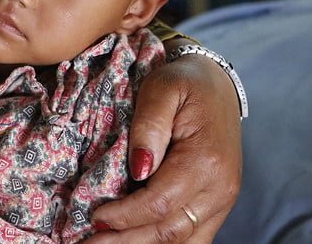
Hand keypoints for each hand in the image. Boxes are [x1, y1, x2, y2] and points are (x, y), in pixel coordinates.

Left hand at [90, 47, 242, 241]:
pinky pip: (193, 237)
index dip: (125, 215)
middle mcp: (220, 188)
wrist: (215, 83)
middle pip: (170, 231)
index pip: (159, 202)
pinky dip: (164, 242)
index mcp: (205, 161)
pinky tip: (135, 240)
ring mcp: (222, 201)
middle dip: (127, 240)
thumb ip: (149, 126)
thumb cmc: (183, 83)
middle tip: (89, 243)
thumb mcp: (162, 89)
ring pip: (183, 241)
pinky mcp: (217, 205)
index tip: (94, 217)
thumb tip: (138, 169)